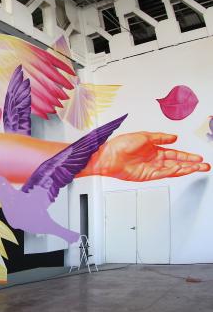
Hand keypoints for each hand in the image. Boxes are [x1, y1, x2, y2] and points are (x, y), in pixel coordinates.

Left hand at [89, 132, 209, 180]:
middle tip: (204, 166)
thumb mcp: (143, 136)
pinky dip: (172, 171)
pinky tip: (181, 169)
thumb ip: (160, 137)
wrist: (108, 155)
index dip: (186, 156)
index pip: (174, 153)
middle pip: (177, 163)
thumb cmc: (120, 144)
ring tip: (198, 168)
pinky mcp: (146, 175)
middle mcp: (153, 159)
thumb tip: (174, 138)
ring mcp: (150, 168)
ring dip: (185, 169)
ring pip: (172, 169)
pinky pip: (162, 173)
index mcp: (153, 149)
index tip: (197, 157)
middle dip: (191, 164)